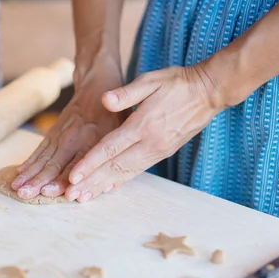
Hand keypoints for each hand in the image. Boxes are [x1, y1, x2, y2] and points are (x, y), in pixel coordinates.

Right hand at [11, 55, 128, 198]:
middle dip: (38, 180)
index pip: (77, 164)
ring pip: (43, 157)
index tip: (50, 192)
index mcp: (93, 140)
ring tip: (17, 187)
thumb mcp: (122, 132)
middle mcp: (74, 137)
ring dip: (29, 173)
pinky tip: (20, 172)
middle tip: (24, 194)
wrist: (97, 85)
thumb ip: (115, 158)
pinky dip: (29, 161)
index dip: (63, 179)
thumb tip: (108, 186)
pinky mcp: (54, 131)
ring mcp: (61, 134)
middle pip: (54, 163)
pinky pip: (39, 149)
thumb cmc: (115, 115)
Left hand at [65, 63, 225, 201]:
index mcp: (143, 125)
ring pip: (124, 173)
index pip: (110, 148)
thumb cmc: (176, 83)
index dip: (89, 163)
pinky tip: (106, 189)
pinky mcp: (161, 154)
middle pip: (114, 167)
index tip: (72, 176)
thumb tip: (105, 100)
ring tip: (83, 197)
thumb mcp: (151, 80)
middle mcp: (149, 143)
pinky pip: (136, 171)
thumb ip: (127, 93)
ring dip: (102, 186)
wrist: (208, 93)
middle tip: (70, 195)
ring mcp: (157, 151)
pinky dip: (119, 181)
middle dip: (90, 182)